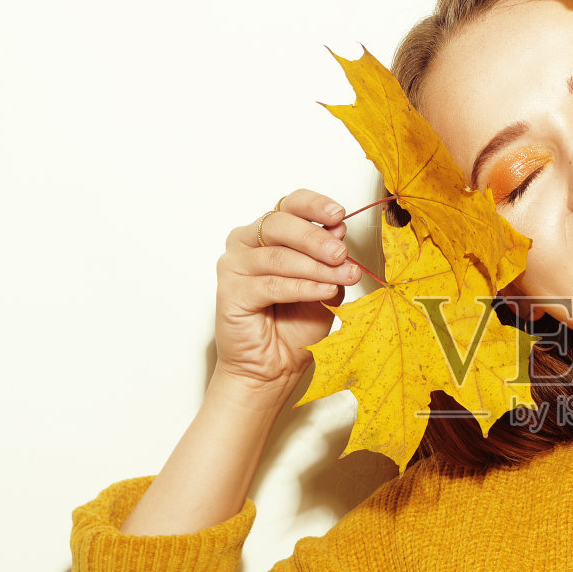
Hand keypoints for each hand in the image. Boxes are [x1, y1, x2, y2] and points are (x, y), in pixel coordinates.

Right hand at [213, 189, 362, 389]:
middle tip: (341, 253)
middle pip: (281, 224)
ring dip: (316, 267)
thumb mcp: (325, 286)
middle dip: (316, 238)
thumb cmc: (296, 326)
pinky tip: (325, 291)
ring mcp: (235, 266)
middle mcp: (247, 243)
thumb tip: (339, 231)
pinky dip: (303, 287)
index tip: (339, 214)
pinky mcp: (230, 291)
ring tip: (342, 277)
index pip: (289, 205)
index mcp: (269, 234)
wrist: (274, 366)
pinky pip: (272, 284)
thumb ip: (329, 261)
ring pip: (279, 256)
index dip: (314, 205)